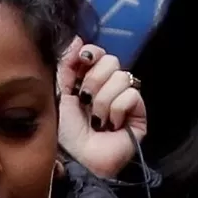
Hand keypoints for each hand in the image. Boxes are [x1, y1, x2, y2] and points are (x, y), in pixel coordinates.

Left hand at [56, 39, 146, 179]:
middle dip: (94, 80)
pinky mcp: (139, 116)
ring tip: (95, 120)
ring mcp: (126, 102)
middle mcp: (108, 89)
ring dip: (102, 100)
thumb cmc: (62, 131)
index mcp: (88, 81)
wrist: (75, 159)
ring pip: (122, 77)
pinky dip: (116, 110)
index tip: (80, 64)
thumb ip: (66, 65)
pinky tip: (109, 126)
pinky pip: (132, 95)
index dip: (90, 55)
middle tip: (85, 101)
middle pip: (112, 61)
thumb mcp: (58, 93)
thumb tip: (77, 39)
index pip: (99, 53)